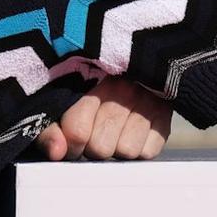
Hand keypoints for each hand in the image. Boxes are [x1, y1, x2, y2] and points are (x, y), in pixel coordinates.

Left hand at [33, 78, 173, 160]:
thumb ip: (51, 129)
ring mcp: (147, 101)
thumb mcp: (61, 104)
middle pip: (101, 148)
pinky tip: (134, 131)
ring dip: (117, 148)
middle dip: (94, 147)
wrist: (130, 64)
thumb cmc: (88, 90)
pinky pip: (148, 152)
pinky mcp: (166, 114)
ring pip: (126, 151)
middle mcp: (122, 89)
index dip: (71, 145)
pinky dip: (140, 147)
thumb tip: (57, 152)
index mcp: (90, 81)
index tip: (73, 139)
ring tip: (115, 131)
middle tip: (96, 133)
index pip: (78, 132)